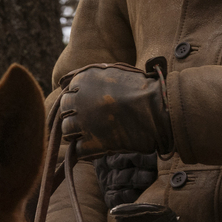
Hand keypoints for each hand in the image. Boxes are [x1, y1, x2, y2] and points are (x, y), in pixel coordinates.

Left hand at [60, 62, 174, 155]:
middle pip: (65, 114)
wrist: (158, 109)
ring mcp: (81, 122)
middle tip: (97, 122)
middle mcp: (77, 99)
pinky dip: (89, 150)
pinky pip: (78, 150)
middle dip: (77, 119)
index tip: (94, 107)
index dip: (79, 104)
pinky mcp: (90, 143)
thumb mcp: (112, 71)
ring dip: (80, 135)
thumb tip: (62, 81)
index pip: (67, 95)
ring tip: (100, 133)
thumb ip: (86, 75)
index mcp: (81, 80)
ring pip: (67, 132)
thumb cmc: (141, 89)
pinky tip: (104, 144)